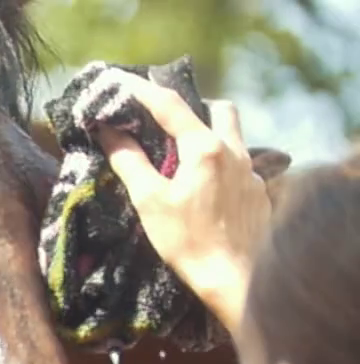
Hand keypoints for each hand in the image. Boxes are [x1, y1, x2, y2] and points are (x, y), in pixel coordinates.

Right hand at [93, 71, 271, 336]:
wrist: (235, 276)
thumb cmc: (187, 240)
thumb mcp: (149, 201)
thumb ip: (130, 162)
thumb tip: (109, 132)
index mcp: (204, 148)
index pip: (171, 105)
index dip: (143, 91)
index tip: (121, 82)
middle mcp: (234, 151)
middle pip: (219, 109)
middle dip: (195, 107)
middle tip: (168, 120)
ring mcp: (251, 171)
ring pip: (234, 136)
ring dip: (210, 134)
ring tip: (185, 154)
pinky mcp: (258, 191)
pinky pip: (239, 164)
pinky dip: (220, 164)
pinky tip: (205, 187)